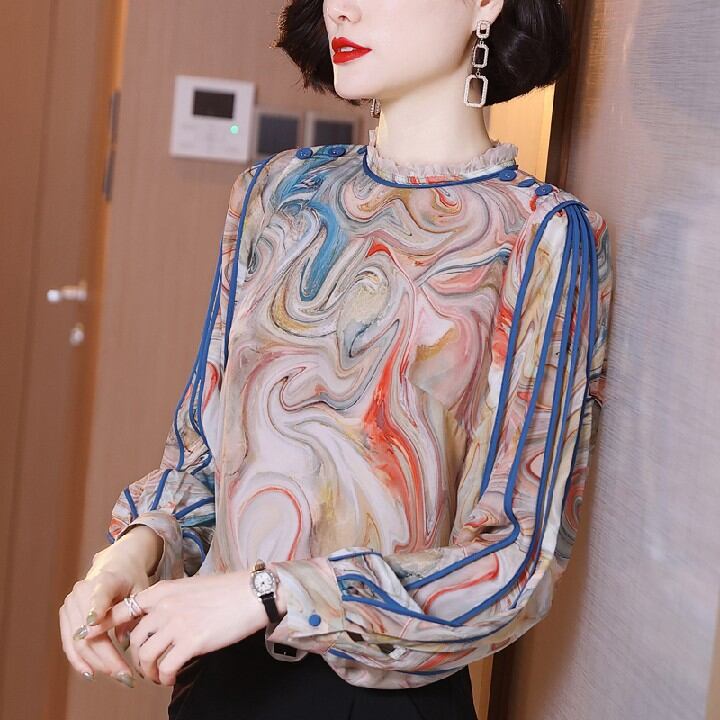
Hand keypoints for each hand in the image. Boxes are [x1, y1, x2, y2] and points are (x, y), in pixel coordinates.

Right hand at [59, 555, 148, 686]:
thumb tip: (124, 642)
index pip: (99, 595)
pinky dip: (79, 659)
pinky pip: (68, 642)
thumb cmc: (132, 579)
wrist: (116, 565)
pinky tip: (91, 673)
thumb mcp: (141, 589)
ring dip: (95, 662)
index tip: (94, 623)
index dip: (96, 609)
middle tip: (125, 674)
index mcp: (105, 580)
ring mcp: (70, 603)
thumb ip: (133, 613)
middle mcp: (82, 591)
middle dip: (106, 656)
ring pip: (77, 640)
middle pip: (89, 630)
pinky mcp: (65, 614)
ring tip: (115, 676)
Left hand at [84, 571, 269, 685]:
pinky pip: (166, 667)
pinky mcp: (191, 641)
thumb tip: (153, 619)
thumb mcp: (189, 588)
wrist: (252, 594)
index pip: (122, 609)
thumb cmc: (226, 591)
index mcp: (163, 591)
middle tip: (146, 666)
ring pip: (146, 656)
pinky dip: (166, 677)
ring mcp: (177, 623)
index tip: (89, 637)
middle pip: (134, 640)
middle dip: (136, 658)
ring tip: (159, 675)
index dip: (103, 626)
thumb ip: (168, 601)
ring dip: (150, 671)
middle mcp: (165, 606)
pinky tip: (172, 678)